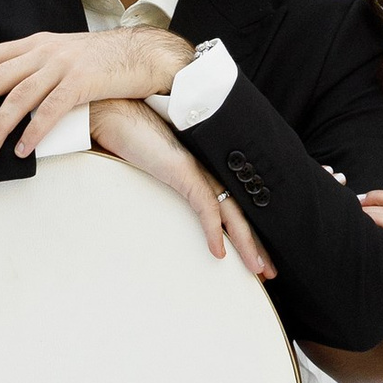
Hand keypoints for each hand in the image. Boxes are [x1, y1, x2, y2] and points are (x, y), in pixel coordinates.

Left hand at [0, 23, 193, 159]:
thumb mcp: (65, 54)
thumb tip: (12, 92)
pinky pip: (50, 110)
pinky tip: (22, 149)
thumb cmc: (105, 60)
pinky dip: (33, 131)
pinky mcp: (82, 82)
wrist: (145, 53)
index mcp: (36, 42)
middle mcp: (43, 51)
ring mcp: (62, 65)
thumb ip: (38, 67)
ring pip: (18, 97)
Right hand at [89, 99, 276, 278]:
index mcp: (205, 168)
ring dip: (247, 243)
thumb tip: (169, 208)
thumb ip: (172, 184)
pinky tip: (218, 252)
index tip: (258, 254)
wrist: (113, 110)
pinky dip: (214, 231)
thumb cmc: (131, 137)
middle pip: (242, 211)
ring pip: (232, 212)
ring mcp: (198, 168)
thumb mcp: (158, 167)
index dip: (250, 230)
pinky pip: (205, 206)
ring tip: (257, 268)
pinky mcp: (182, 170)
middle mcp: (208, 167)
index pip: (236, 203)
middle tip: (269, 271)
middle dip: (258, 244)